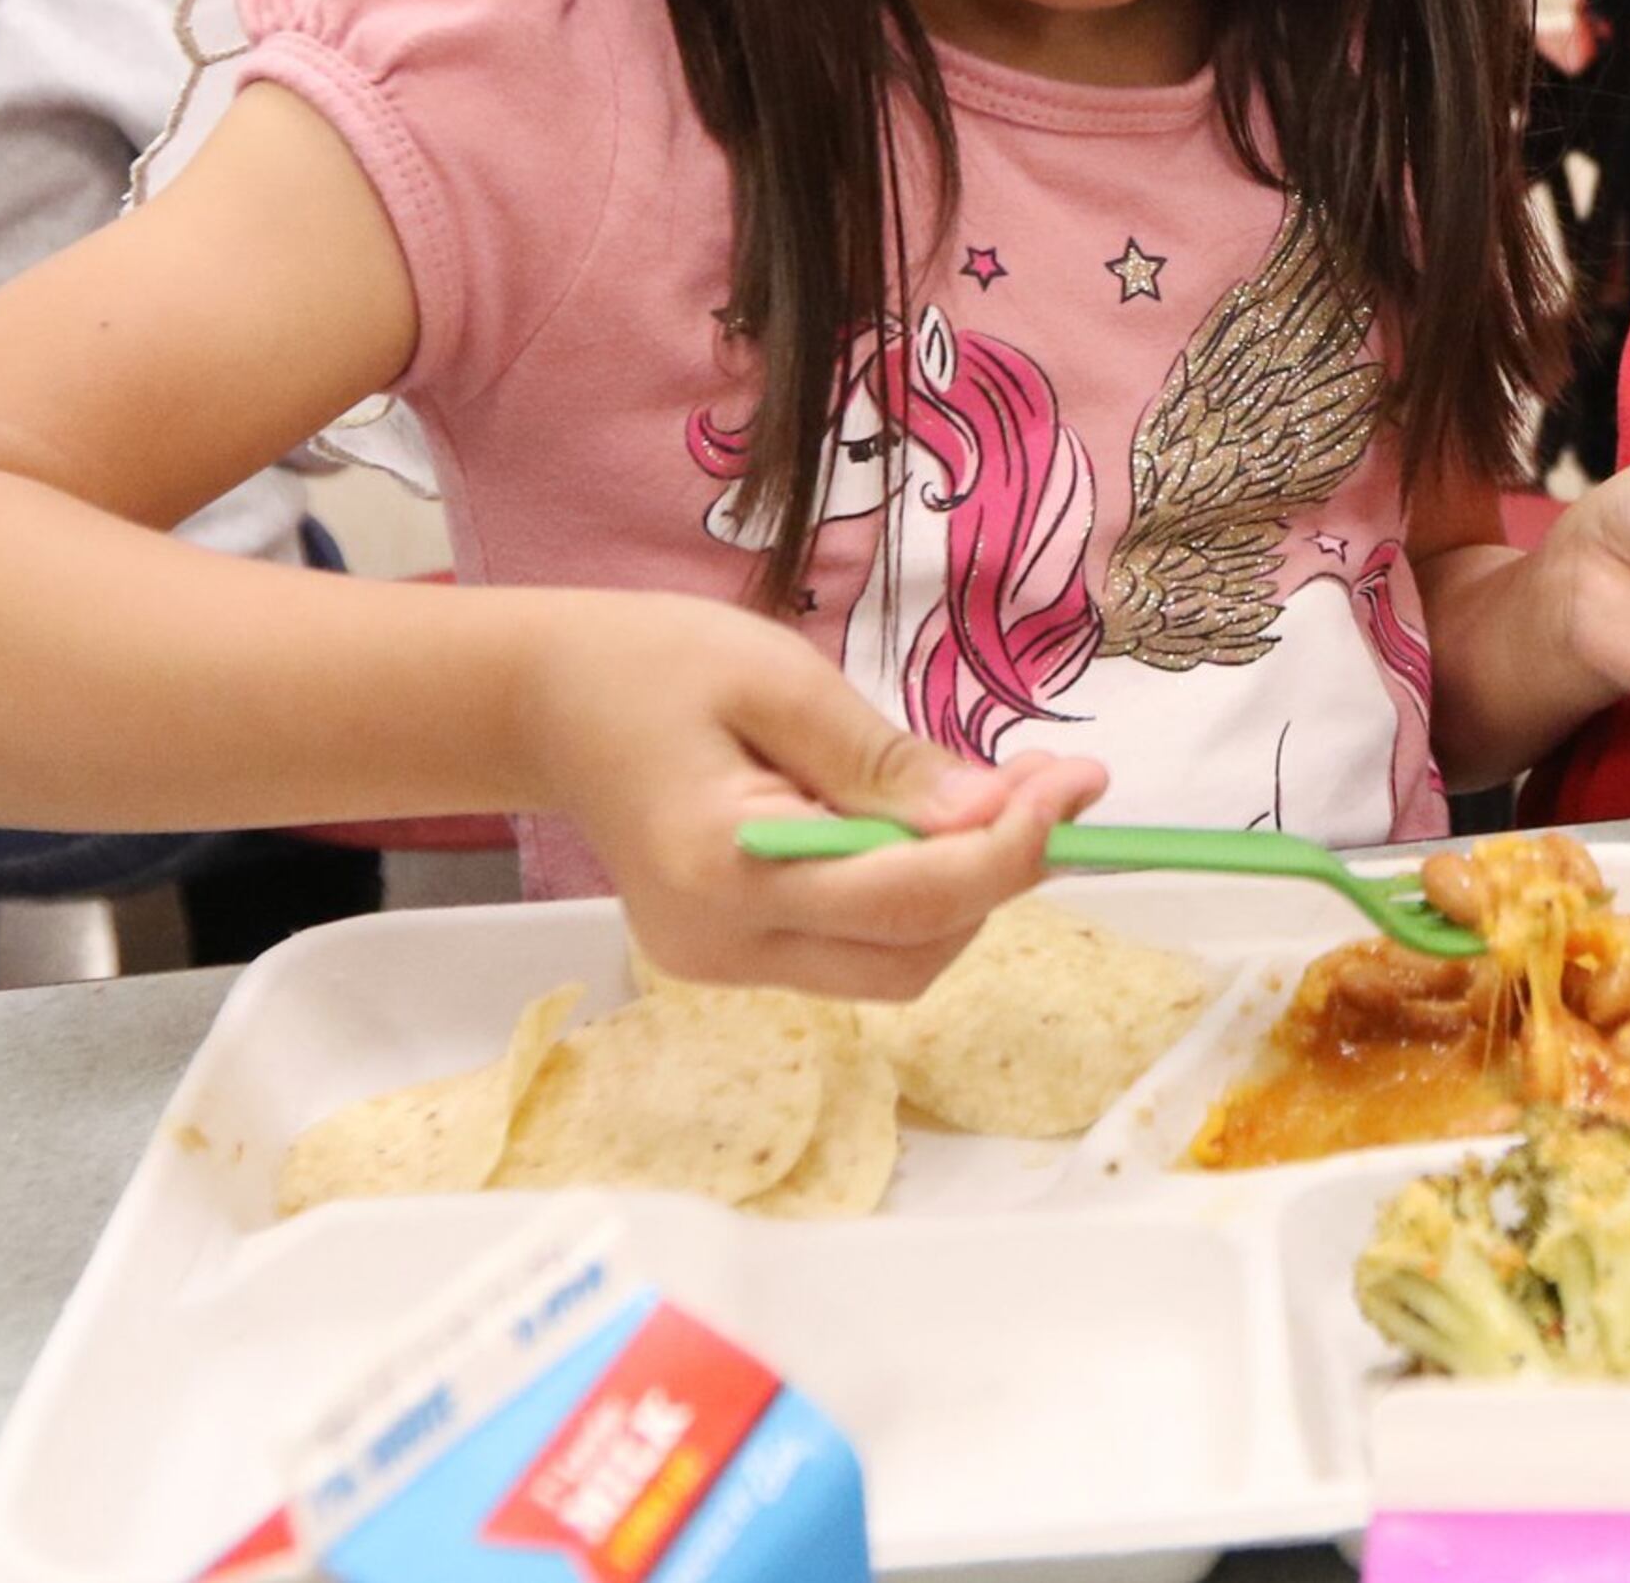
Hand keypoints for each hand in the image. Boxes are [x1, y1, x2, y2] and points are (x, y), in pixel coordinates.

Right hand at [514, 589, 1106, 994]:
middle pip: (912, 955)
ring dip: (967, 889)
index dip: (1012, 848)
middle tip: (1057, 783)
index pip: (905, 897)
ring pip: (894, 965)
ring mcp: (723, 965)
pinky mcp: (734, 956)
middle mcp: (721, 947)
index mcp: (722, 873)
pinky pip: (856, 946)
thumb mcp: (779, 679)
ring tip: (1006, 792)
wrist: (548, 700)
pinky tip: (932, 821)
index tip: (1081, 782)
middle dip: (1000, 875)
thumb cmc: (653, 665)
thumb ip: (885, 760)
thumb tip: (994, 813)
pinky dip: (915, 893)